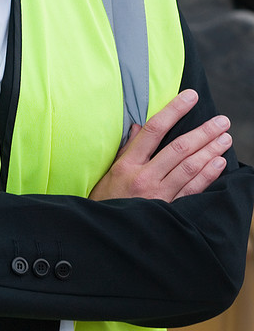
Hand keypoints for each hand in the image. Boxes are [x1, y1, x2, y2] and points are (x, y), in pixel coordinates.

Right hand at [89, 89, 230, 201]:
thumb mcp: (109, 172)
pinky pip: (193, 189)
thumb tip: (138, 127)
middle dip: (203, 132)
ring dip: (210, 150)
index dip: (173, 111)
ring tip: (225, 137)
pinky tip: (219, 162)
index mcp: (126, 163)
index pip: (153, 130)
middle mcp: (143, 176)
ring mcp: (158, 194)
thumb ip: (127, 149)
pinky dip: (208, 175)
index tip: (190, 97)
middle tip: (221, 120)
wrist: (105, 233)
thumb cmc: (106, 200)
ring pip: (189, 167)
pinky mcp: (169, 210)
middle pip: (178, 148)